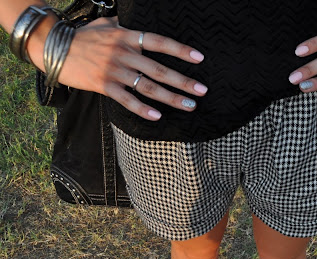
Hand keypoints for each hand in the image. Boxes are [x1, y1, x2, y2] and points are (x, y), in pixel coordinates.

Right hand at [54, 17, 206, 119]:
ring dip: (171, 98)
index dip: (180, 50)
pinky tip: (158, 116)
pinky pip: (127, 99)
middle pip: (159, 69)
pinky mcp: (103, 85)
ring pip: (148, 87)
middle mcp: (123, 53)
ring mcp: (114, 70)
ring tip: (190, 106)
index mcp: (127, 36)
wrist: (52, 47)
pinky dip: (142, 109)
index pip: (159, 42)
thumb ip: (126, 26)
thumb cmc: (83, 36)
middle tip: (203, 91)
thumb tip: (139, 22)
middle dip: (184, 81)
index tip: (200, 58)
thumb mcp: (106, 24)